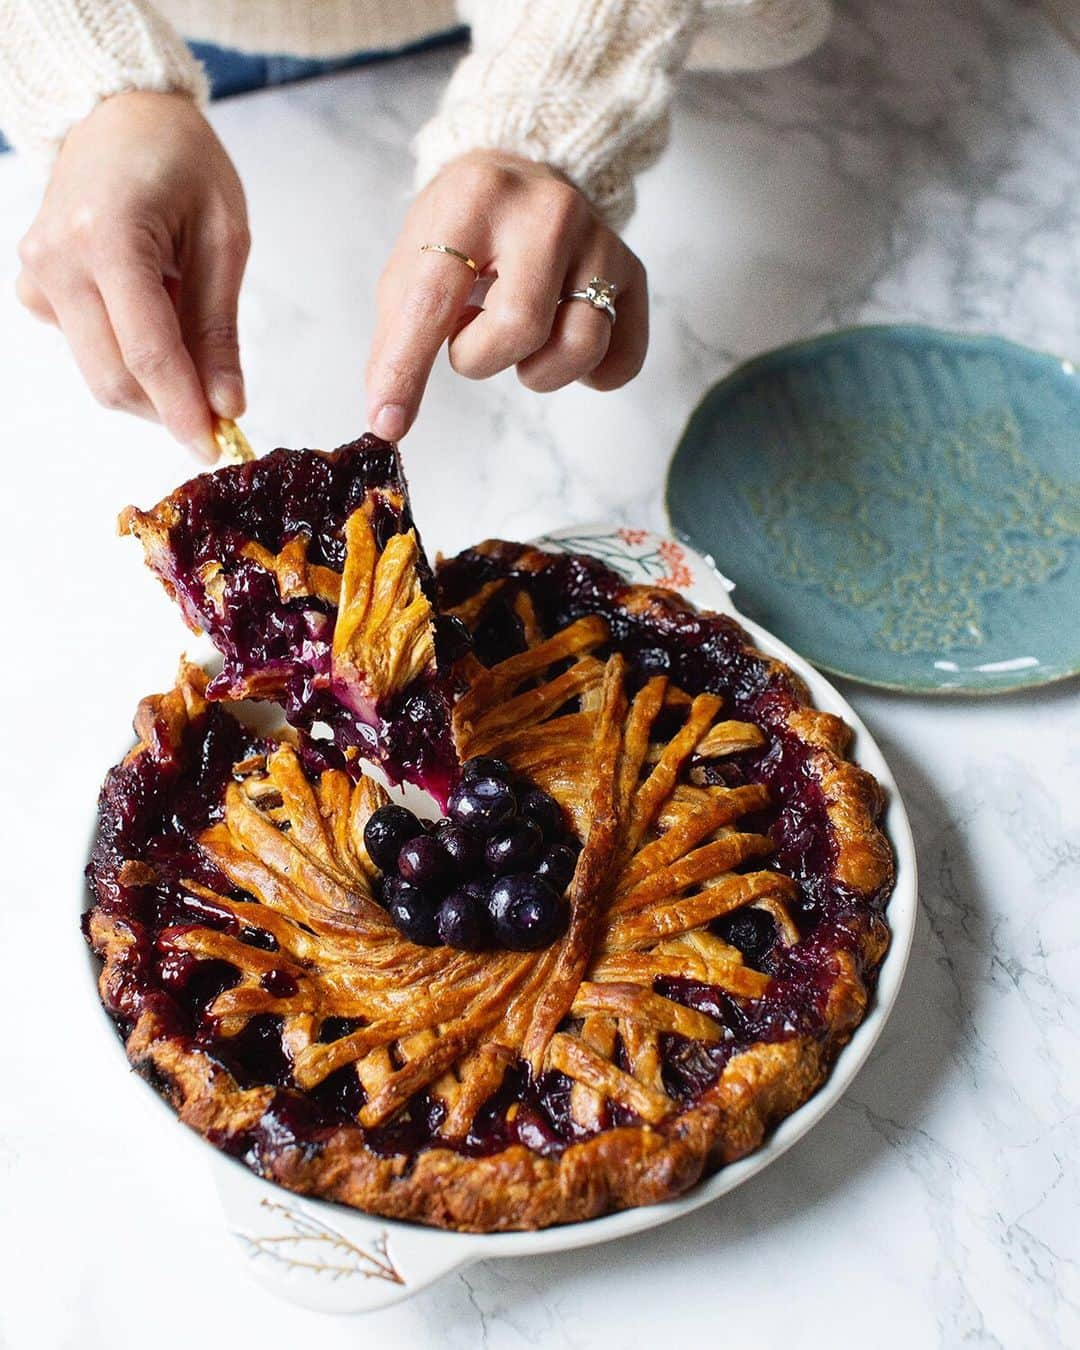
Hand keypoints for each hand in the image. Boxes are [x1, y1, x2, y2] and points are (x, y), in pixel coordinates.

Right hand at [16, 92, 249, 460]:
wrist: (119, 114)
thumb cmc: (181, 161)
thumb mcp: (224, 237)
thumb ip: (219, 328)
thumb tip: (226, 404)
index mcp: (109, 236)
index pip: (149, 354)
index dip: (184, 412)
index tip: (215, 447)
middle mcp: (59, 259)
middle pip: (114, 378)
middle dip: (169, 410)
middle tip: (218, 415)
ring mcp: (37, 274)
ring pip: (99, 372)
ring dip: (152, 381)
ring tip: (186, 327)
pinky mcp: (33, 287)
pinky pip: (86, 349)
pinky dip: (127, 353)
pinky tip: (151, 310)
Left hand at [366, 150, 647, 440]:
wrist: (528, 172)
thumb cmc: (462, 231)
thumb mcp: (415, 264)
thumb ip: (399, 339)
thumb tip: (388, 421)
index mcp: (474, 199)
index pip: (435, 301)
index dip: (407, 369)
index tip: (388, 422)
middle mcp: (548, 211)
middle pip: (520, 328)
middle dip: (482, 357)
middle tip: (474, 334)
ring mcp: (600, 240)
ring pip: (580, 348)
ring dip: (538, 372)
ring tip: (521, 339)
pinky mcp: (633, 272)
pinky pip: (620, 363)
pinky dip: (589, 375)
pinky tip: (563, 343)